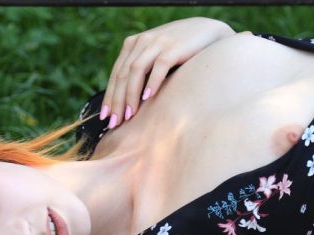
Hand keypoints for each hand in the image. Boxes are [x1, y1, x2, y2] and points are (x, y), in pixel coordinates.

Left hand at [100, 17, 235, 128]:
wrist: (208, 32)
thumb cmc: (180, 50)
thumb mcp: (155, 56)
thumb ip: (141, 71)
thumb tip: (126, 102)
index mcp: (133, 44)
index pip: (116, 74)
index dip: (109, 97)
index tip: (105, 117)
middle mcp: (142, 41)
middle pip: (122, 74)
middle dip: (117, 101)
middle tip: (115, 122)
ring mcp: (157, 42)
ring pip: (135, 71)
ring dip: (130, 95)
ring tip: (130, 115)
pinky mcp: (173, 47)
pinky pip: (158, 66)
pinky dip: (152, 82)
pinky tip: (147, 98)